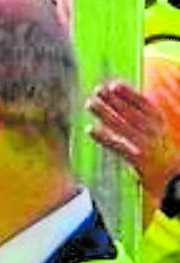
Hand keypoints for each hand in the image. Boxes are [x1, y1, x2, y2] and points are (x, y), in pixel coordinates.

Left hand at [87, 80, 179, 201]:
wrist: (174, 178)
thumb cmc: (161, 152)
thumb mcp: (157, 130)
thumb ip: (143, 117)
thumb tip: (123, 101)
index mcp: (159, 122)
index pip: (144, 103)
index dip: (128, 93)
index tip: (113, 84)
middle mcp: (153, 131)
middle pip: (130, 111)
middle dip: (113, 100)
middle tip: (96, 90)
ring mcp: (146, 144)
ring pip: (122, 125)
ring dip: (105, 113)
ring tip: (90, 103)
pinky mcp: (138, 159)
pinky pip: (118, 145)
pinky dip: (104, 137)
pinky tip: (91, 129)